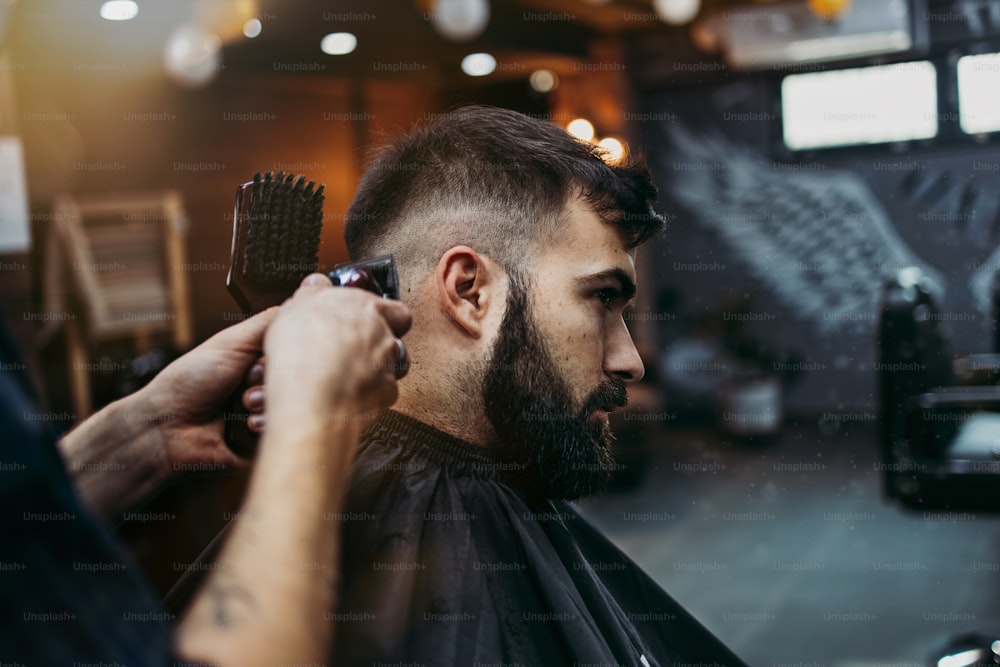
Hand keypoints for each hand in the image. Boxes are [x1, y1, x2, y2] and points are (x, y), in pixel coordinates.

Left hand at [137, 307, 279, 476]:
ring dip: (265, 402)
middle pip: (295, 376)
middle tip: (247, 378)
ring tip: (242, 404)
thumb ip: (268, 322)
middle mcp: (263, 382)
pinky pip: (282, 429)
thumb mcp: (231, 341)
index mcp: (257, 358)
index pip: (293, 349)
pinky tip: (245, 423)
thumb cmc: (189, 381)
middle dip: (269, 378)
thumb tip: (304, 299)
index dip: (283, 352)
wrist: (167, 427)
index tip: (263, 355)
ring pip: (291, 403)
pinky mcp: (265, 438)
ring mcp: (264, 410)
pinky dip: (264, 424)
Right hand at [260, 273, 410, 430]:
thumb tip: (317, 283)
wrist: (311, 394)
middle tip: (350, 353)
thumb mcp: (297, 306)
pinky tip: (345, 396)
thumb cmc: (302, 349)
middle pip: (394, 338)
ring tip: (348, 377)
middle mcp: (382, 335)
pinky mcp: (385, 393)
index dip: (384, 317)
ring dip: (378, 371)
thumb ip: (313, 292)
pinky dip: (367, 396)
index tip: (365, 323)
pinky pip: (381, 394)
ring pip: (394, 367)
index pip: (394, 309)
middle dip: (377, 346)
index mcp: (365, 308)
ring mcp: (387, 365)